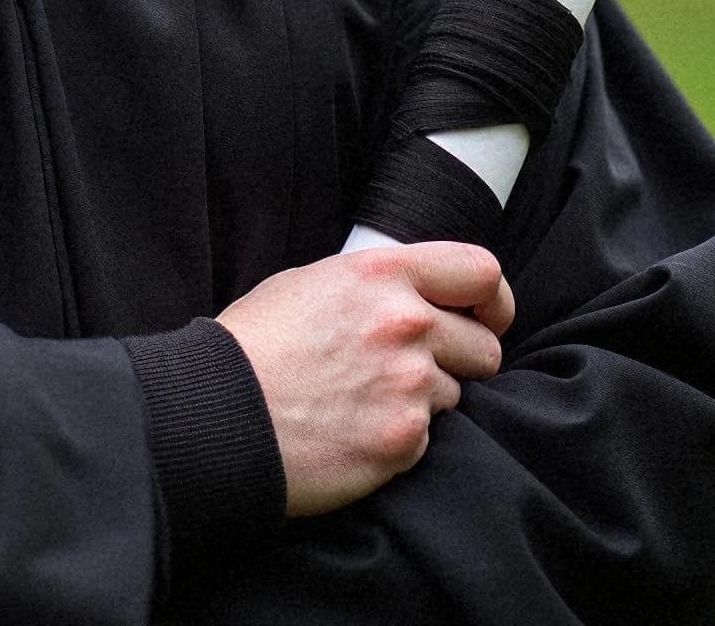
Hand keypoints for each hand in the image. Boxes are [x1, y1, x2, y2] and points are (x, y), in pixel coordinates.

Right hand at [218, 242, 512, 517]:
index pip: (481, 273)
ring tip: (365, 399)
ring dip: (422, 400)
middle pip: (485, 347)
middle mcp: (407, 323)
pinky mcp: (405, 440)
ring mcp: (410, 384)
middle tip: (416, 368)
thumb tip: (413, 298)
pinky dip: (399, 437)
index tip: (485, 316)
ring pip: (455, 395)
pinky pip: (427, 439)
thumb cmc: (256, 343)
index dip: (492, 299)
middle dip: (460, 360)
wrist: (222, 409)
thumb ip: (374, 286)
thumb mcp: (312, 282)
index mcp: (383, 274)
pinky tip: (354, 428)